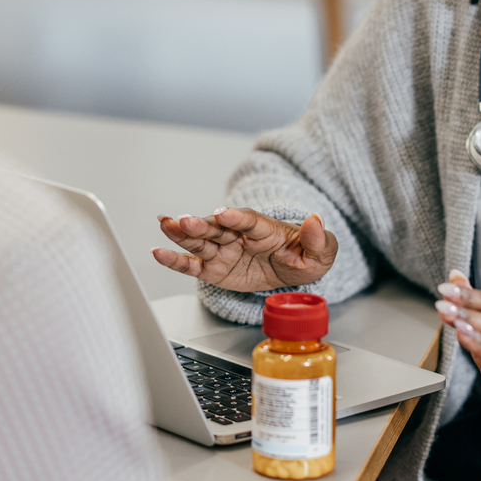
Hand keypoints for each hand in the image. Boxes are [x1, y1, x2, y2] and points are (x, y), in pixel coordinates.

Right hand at [152, 208, 336, 293]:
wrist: (294, 268)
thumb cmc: (304, 255)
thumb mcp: (321, 252)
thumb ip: (318, 239)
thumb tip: (317, 220)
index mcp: (265, 229)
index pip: (249, 221)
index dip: (235, 217)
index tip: (222, 212)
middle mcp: (239, 236)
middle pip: (218, 227)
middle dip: (201, 224)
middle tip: (183, 220)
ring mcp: (225, 250)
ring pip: (200, 241)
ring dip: (182, 234)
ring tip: (165, 225)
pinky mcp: (215, 268)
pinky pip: (193, 265)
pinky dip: (175, 260)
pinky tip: (158, 252)